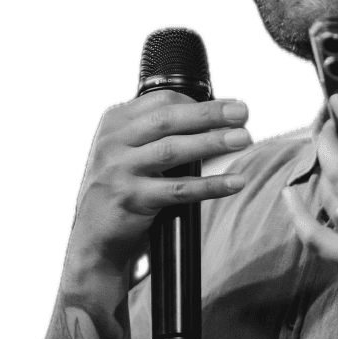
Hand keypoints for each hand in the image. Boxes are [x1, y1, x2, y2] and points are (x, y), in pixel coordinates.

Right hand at [70, 91, 252, 270]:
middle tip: (242, 113)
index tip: (229, 107)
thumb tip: (217, 122)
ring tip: (243, 140)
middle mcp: (113, 142)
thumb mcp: (130, 151)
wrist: (93, 237)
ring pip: (173, 150)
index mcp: (115, 123)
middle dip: (210, 114)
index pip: (161, 101)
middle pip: (168, 119)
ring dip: (212, 143)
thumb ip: (160, 133)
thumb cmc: (121, 188)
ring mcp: (119, 170)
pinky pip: (178, 190)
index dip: (199, 102)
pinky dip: (210, 185)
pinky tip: (234, 182)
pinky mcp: (130, 199)